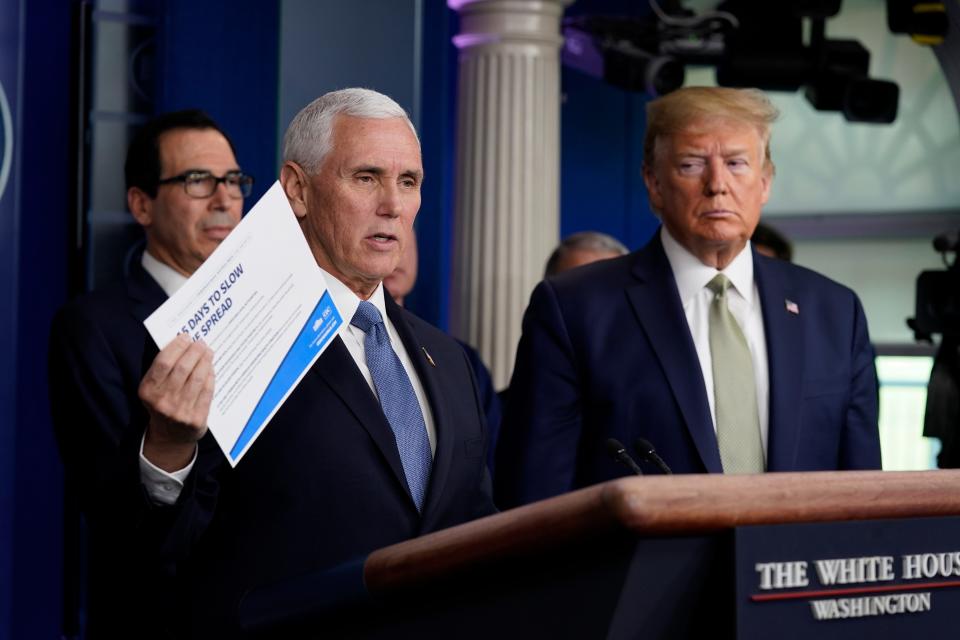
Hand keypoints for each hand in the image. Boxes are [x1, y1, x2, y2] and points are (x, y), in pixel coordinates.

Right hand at [139, 333, 214, 470]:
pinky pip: (206, 392)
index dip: (176, 347)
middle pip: (182, 368)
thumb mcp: (154, 389)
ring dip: (205, 361)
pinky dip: (210, 377)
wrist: (170, 437)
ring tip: (208, 352)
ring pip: (197, 379)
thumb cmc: (163, 403)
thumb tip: (183, 343)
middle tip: (201, 343)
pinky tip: (211, 368)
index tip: (186, 337)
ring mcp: (179, 411)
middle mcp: (162, 401)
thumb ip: (163, 369)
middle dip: (194, 351)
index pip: (163, 362)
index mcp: (148, 390)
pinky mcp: (195, 419)